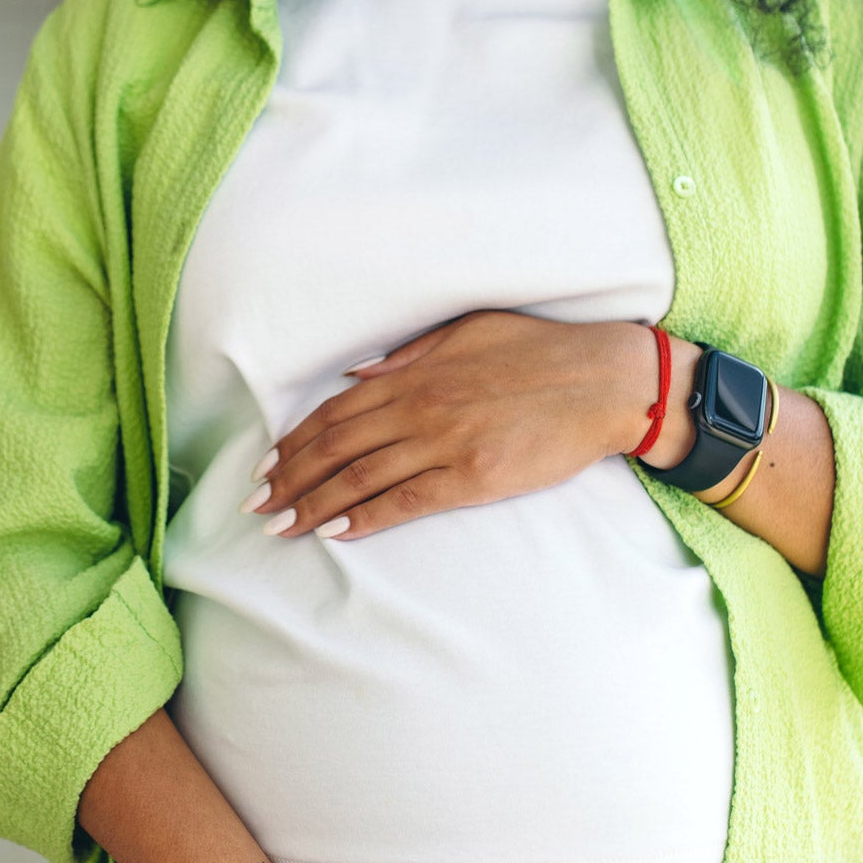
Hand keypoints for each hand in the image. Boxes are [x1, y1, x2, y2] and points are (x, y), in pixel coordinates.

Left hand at [240, 310, 676, 539]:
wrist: (604, 382)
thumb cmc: (542, 351)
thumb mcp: (468, 331)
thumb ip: (409, 355)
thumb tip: (358, 375)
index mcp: (416, 373)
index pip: (337, 413)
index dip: (296, 441)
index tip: (269, 465)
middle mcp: (421, 408)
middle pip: (336, 448)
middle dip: (290, 478)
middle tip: (258, 505)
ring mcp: (445, 444)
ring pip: (360, 478)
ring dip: (313, 504)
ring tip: (281, 525)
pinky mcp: (473, 477)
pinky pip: (405, 502)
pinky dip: (365, 517)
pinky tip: (335, 532)